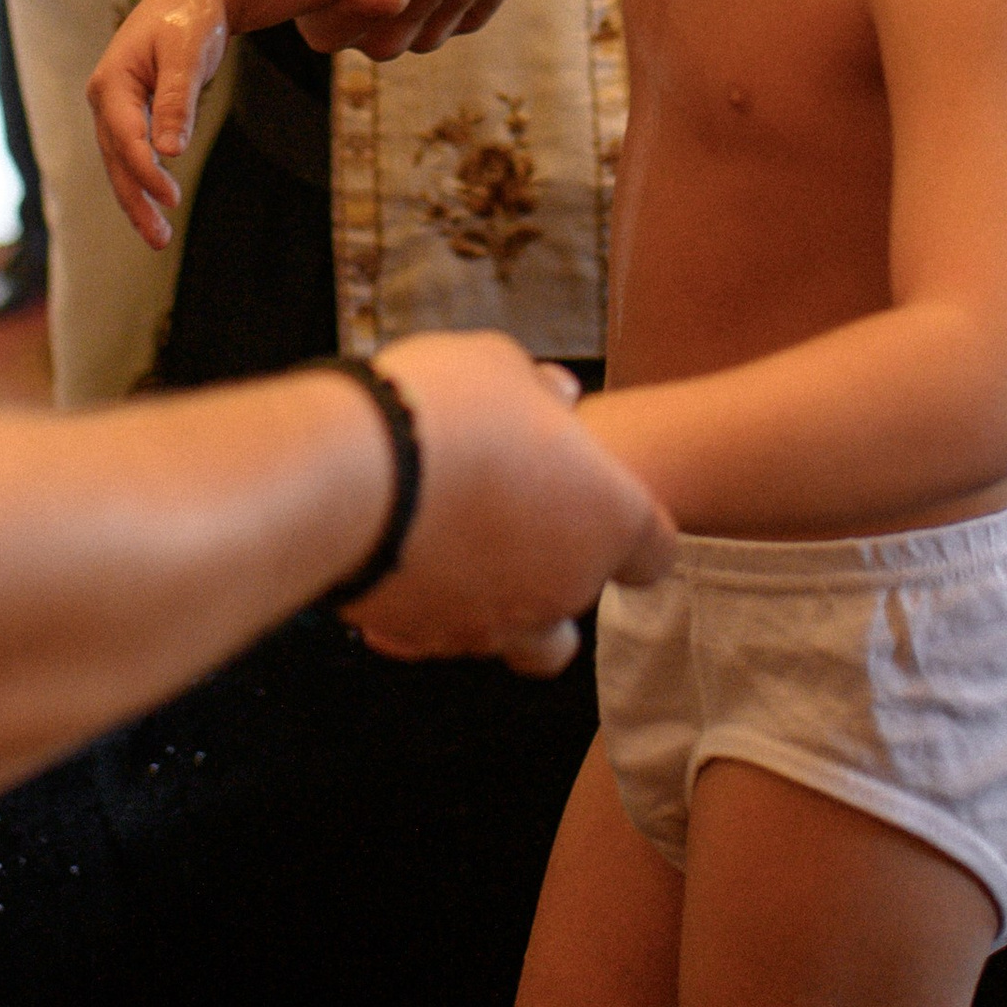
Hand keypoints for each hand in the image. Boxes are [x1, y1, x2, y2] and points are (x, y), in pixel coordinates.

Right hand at [88, 0, 243, 247]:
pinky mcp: (132, 109)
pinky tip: (158, 201)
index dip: (146, 172)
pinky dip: (143, 178)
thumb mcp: (189, 54)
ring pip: (121, 160)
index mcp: (112, 81)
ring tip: (159, 235)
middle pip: (116, 158)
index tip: (172, 199)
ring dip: (137, 197)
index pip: (125, 138)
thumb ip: (177, 101)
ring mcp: (116, 104)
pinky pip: (133, 151)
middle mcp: (106, 96)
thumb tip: (168, 153)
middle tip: (160, 239)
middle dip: (135, 200)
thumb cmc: (193, 16)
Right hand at [345, 339, 674, 675]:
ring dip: (494, 594)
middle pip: (579, 593)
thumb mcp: (503, 365)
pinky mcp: (427, 640)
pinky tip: (396, 552)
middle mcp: (563, 587)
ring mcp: (495, 624)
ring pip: (516, 634)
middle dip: (549, 555)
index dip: (627, 525)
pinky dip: (425, 603)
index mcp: (608, 519)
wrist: (353, 479)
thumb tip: (554, 397)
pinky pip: (437, 631)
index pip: (654, 551)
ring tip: (449, 536)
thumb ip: (538, 390)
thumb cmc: (445, 411)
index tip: (589, 492)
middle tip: (502, 497)